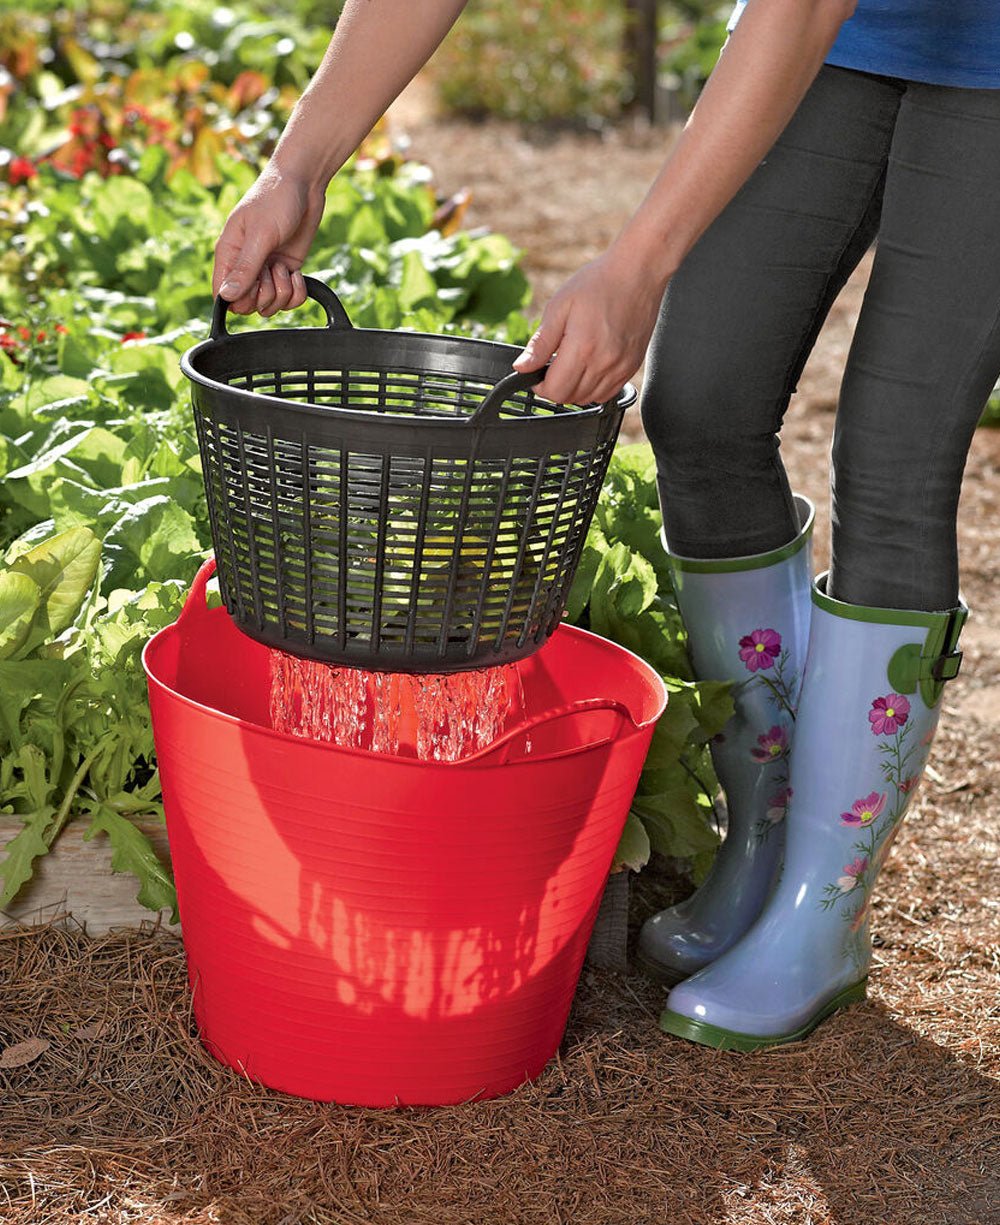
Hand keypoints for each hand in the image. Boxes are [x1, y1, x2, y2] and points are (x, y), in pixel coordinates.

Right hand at [211, 163, 325, 316]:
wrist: (304, 184)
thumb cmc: (276, 200)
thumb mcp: (260, 234)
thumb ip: (245, 268)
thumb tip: (226, 297)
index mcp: (228, 254)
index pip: (223, 296)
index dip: (239, 300)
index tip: (255, 285)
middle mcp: (245, 266)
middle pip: (248, 305)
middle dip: (265, 295)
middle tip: (273, 269)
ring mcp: (266, 270)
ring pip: (269, 305)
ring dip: (282, 293)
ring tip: (284, 267)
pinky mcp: (286, 271)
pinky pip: (289, 299)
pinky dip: (296, 293)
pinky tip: (297, 274)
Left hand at [511, 243, 667, 404]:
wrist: (637, 272)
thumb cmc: (598, 283)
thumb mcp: (559, 307)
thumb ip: (540, 343)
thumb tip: (521, 367)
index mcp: (583, 347)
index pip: (555, 390)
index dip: (540, 386)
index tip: (537, 374)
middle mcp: (604, 363)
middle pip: (570, 397)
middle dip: (555, 387)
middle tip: (552, 366)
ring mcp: (621, 367)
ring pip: (588, 398)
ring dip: (574, 388)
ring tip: (571, 363)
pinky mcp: (632, 366)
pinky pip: (607, 393)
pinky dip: (593, 388)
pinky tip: (588, 367)